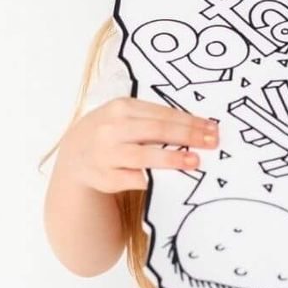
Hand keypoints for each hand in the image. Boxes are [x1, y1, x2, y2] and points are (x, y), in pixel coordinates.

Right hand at [52, 97, 217, 194]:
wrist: (76, 155)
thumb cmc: (112, 133)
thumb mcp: (125, 116)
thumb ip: (153, 119)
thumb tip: (197, 127)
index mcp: (121, 107)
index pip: (162, 113)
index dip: (190, 121)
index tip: (212, 128)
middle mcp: (112, 128)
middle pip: (156, 131)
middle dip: (187, 136)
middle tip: (211, 142)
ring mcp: (106, 153)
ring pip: (143, 156)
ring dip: (172, 159)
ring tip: (195, 160)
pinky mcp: (106, 178)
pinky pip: (134, 179)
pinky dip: (154, 180)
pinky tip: (172, 180)